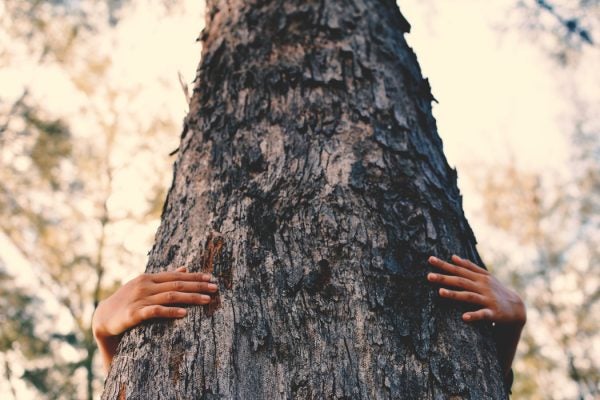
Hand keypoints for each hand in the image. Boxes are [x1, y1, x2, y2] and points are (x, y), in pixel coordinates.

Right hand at [92, 267, 217, 371]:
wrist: (103, 317)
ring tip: (207, 300)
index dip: (194, 277)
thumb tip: (185, 268)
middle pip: (177, 284)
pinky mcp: (134, 314)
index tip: (210, 278)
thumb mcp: (145, 285)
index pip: (176, 276)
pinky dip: (171, 311)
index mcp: (149, 277)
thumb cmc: (128, 300)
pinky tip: (184, 313)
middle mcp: (145, 285)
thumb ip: (165, 278)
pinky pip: (156, 311)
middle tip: (215, 288)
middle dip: (198, 286)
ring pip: (170, 296)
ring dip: (190, 298)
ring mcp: (140, 299)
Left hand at [426, 254, 525, 381]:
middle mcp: (482, 287)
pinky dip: (474, 315)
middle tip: (428, 276)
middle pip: (461, 281)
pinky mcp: (493, 313)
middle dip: (444, 278)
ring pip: (469, 296)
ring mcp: (487, 300)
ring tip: (440, 292)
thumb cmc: (496, 291)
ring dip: (455, 294)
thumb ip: (469, 266)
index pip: (459, 270)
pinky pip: (482, 314)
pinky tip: (464, 317)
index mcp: (478, 278)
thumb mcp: (485, 276)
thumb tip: (453, 256)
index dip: (444, 265)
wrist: (517, 308)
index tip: (430, 259)